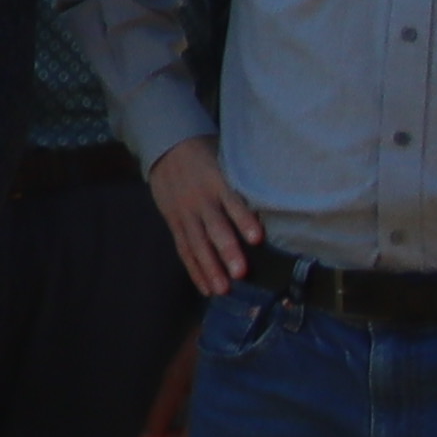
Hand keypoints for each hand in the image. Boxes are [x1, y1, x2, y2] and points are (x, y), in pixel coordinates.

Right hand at [149, 138, 257, 292]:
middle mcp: (200, 200)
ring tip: (222, 289)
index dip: (244, 220)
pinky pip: (184, 250)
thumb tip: (270, 205)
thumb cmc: (206, 156)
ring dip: (210, 268)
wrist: (166, 147)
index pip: (232, 203)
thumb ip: (241, 182)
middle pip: (214, 228)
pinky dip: (194, 270)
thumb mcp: (224, 160)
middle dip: (227, 251)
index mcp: (216, 182)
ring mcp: (185, 213)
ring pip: (197, 244)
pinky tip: (206, 288)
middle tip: (240, 273)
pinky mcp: (174, 223)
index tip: (257, 238)